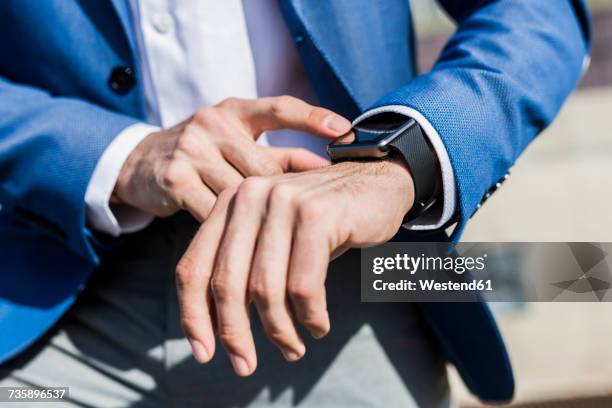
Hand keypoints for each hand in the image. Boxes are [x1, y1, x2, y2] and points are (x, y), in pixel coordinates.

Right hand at [112, 96, 351, 220]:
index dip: (313, 117)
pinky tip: (239, 243)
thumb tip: (327, 172)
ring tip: (277, 239)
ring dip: (257, 220)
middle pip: (265, 167)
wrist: (139, 164)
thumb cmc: (204, 156)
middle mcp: (213, 123)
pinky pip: (214, 212)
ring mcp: (191, 149)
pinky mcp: (174, 179)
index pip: (279, 109)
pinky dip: (230, 230)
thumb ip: (279, 157)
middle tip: (305, 221)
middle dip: (283, 198)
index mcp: (235, 111)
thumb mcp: (237, 146)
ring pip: (241, 194)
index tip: (345, 130)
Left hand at [176, 157, 413, 375]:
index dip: (194, 316)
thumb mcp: (273, 238)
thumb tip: (217, 328)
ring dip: (279, 330)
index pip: (193, 267)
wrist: (376, 183)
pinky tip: (318, 327)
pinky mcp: (316, 216)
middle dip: (234, 333)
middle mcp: (248, 197)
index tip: (204, 353)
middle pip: (225, 282)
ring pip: (265, 288)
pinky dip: (310, 316)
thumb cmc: (322, 221)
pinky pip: (303, 285)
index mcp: (229, 204)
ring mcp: (282, 203)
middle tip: (246, 364)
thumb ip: (242, 268)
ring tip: (293, 348)